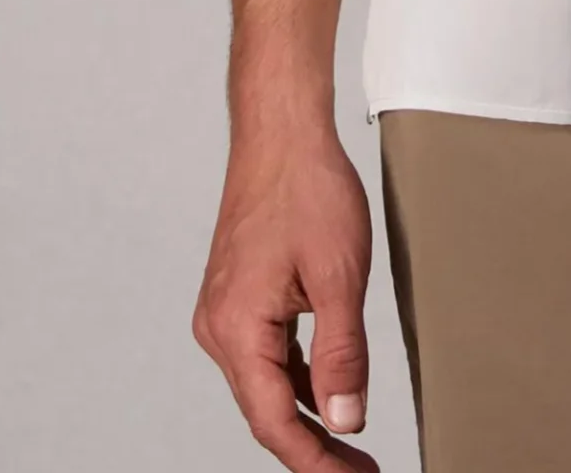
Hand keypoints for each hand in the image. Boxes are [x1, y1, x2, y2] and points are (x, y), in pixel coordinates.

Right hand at [192, 122, 379, 468]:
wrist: (282, 131)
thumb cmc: (307, 188)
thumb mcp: (339, 276)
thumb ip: (342, 354)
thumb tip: (346, 421)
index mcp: (236, 329)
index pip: (275, 421)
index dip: (314, 461)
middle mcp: (220, 328)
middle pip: (268, 410)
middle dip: (315, 448)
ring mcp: (226, 311)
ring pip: (267, 385)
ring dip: (309, 416)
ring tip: (351, 447)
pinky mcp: (239, 296)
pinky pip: (268, 354)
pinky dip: (299, 378)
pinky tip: (329, 392)